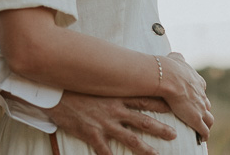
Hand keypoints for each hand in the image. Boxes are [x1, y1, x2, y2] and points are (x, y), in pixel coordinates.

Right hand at [46, 91, 176, 154]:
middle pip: (142, 120)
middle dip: (159, 128)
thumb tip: (123, 82)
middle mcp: (114, 109)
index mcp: (116, 96)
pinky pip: (105, 151)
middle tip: (174, 134)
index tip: (174, 106)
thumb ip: (111, 86)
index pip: (143, 99)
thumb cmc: (75, 87)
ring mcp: (104, 123)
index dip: (160, 104)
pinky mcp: (92, 134)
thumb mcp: (96, 83)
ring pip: (130, 138)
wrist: (54, 93)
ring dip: (145, 148)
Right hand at [161, 52, 213, 140]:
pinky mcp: (197, 119)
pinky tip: (202, 138)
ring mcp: (200, 108)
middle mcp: (202, 95)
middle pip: (206, 104)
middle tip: (198, 114)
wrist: (169, 77)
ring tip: (203, 128)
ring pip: (209, 118)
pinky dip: (204, 135)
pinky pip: (204, 130)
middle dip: (203, 109)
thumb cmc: (170, 67)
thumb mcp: (176, 58)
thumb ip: (178, 58)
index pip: (201, 91)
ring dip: (206, 123)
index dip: (198, 96)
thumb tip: (176, 55)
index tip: (194, 99)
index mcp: (197, 82)